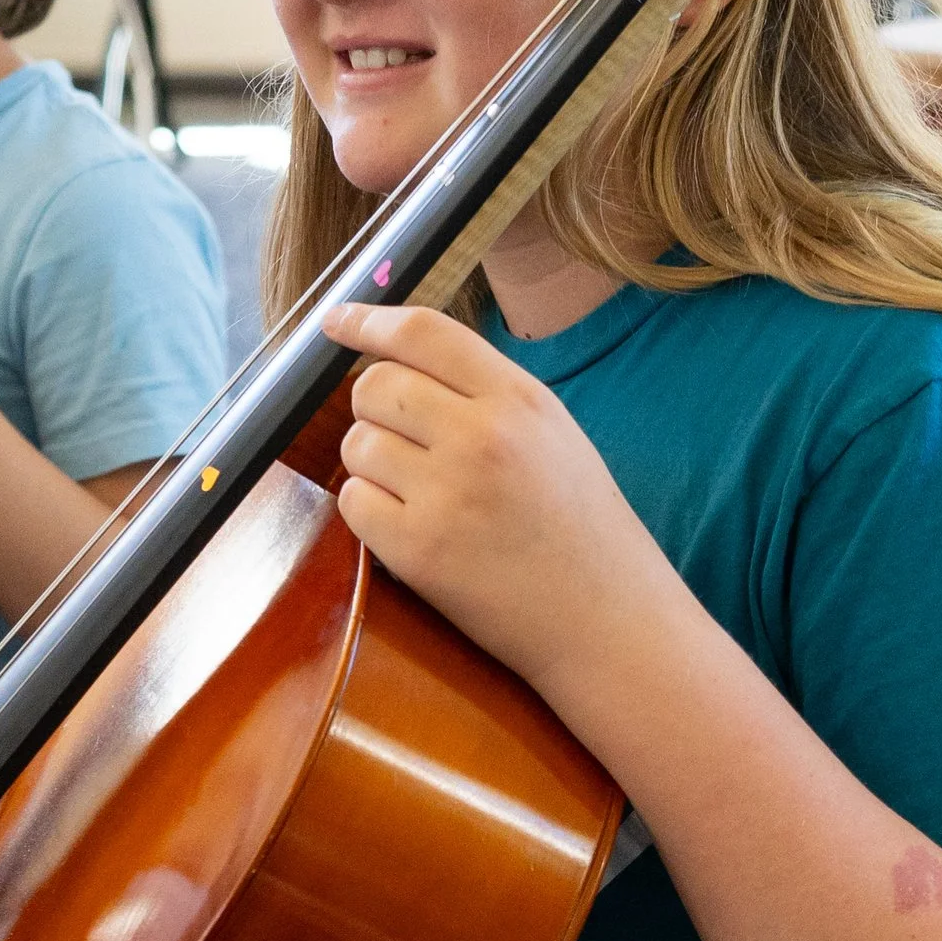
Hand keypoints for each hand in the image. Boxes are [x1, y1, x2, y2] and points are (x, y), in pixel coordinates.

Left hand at [323, 300, 674, 693]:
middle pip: (373, 386)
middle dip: (373, 409)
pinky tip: (413, 527)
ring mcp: (446, 494)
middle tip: (404, 442)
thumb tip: (396, 360)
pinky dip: (370, 512)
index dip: (367, 320)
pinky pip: (353, 502)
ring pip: (357, 445)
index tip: (335, 322)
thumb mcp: (551, 433)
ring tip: (421, 492)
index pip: (422, 333)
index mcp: (519, 399)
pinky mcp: (416, 550)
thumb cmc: (578, 527)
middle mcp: (481, 437)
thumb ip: (482, 393)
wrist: (605, 620)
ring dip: (372, 465)